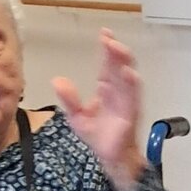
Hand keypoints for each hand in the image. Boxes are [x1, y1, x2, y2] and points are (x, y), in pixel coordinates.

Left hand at [52, 30, 146, 190]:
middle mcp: (119, 91)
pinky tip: (128, 73)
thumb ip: (69, 99)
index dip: (107, 49)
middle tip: (109, 38)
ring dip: (124, 62)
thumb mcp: (77, 116)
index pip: (108, 65)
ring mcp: (127, 101)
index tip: (104, 33)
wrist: (111, 157)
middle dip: (116, 51)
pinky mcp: (131, 113)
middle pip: (120, 66)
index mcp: (107, 89)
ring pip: (128, 77)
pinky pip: (133, 96)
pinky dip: (132, 84)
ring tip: (117, 49)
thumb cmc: (98, 136)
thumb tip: (57, 80)